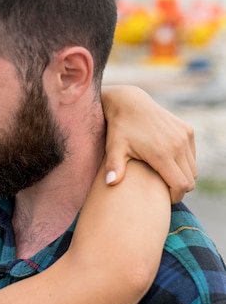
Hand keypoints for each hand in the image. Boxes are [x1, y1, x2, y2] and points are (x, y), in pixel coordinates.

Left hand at [101, 85, 196, 202]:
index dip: (174, 197)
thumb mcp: (114, 148)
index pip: (180, 185)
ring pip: (192, 168)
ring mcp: (184, 137)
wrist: (129, 103)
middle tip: (163, 192)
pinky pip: (192, 155)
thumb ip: (114, 167)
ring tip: (164, 179)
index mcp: (162, 153)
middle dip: (179, 189)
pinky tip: (168, 164)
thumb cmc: (119, 129)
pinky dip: (184, 163)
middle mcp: (177, 145)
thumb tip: (110, 184)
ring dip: (182, 176)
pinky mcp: (187, 130)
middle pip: (189, 179)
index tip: (164, 200)